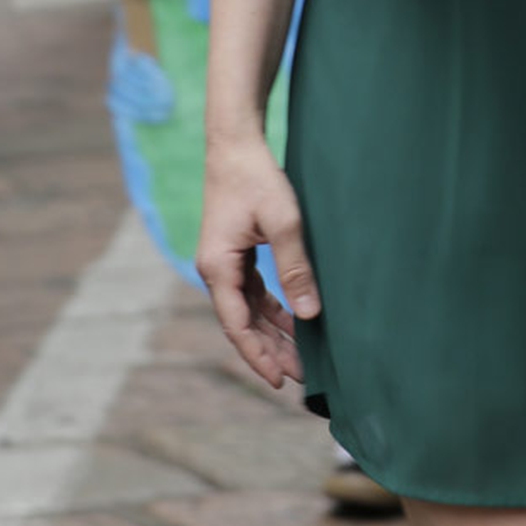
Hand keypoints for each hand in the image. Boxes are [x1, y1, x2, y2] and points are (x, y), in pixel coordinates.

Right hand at [197, 132, 320, 391]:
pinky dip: (272, 310)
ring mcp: (224, 263)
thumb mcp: (283, 222)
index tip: (278, 380)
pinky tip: (293, 322)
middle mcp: (215, 270)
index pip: (237, 325)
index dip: (258, 355)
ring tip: (300, 357)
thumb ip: (295, 267)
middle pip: (242, 323)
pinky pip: (253, 293)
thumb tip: (310, 313)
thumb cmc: (256, 179)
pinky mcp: (235, 254)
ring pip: (248, 311)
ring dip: (272, 333)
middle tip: (301, 377)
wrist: (235, 145)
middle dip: (270, 351)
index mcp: (218, 267)